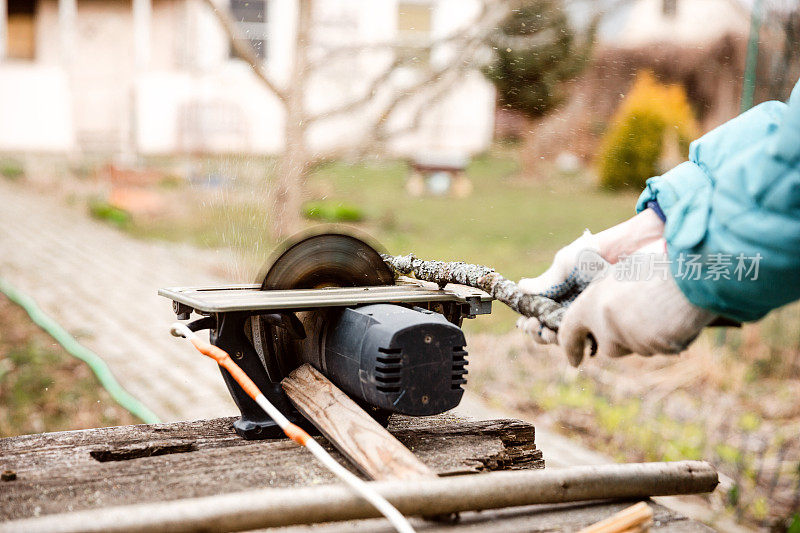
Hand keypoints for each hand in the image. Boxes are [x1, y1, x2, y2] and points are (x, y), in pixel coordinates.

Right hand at [517, 209, 665, 343]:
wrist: (625, 251)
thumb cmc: (593, 253)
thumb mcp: (565, 264)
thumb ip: (546, 281)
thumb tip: (520, 287)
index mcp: (557, 296)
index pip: (538, 317)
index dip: (529, 323)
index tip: (525, 322)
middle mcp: (570, 310)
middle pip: (548, 333)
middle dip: (537, 333)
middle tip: (535, 326)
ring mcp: (587, 319)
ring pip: (564, 340)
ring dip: (551, 339)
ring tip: (549, 331)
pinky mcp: (604, 326)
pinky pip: (588, 342)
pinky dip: (576, 343)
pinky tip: (570, 335)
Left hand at [557, 239, 715, 365]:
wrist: (690, 268)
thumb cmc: (657, 262)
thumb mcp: (622, 274)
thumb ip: (609, 296)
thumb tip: (607, 311)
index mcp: (592, 301)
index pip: (570, 332)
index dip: (570, 348)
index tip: (574, 360)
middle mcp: (606, 324)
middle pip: (610, 346)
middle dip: (623, 338)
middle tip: (643, 315)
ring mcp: (631, 338)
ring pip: (638, 347)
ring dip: (648, 335)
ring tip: (665, 305)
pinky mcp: (656, 346)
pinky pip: (663, 347)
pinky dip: (670, 336)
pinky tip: (679, 313)